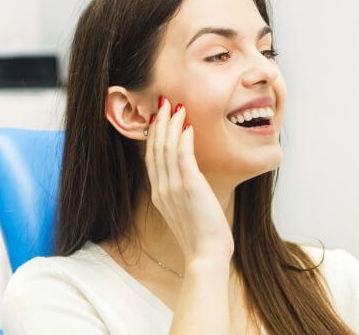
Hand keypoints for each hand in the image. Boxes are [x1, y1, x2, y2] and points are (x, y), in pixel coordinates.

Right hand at [145, 96, 233, 263]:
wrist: (206, 255)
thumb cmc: (202, 236)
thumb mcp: (187, 211)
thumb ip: (184, 193)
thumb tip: (192, 179)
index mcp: (159, 194)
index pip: (152, 157)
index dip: (154, 135)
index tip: (159, 117)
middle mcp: (162, 189)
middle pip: (155, 148)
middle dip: (160, 123)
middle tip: (164, 102)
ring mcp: (173, 188)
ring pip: (167, 148)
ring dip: (171, 125)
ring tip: (177, 106)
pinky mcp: (189, 188)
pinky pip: (183, 157)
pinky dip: (184, 139)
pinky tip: (188, 126)